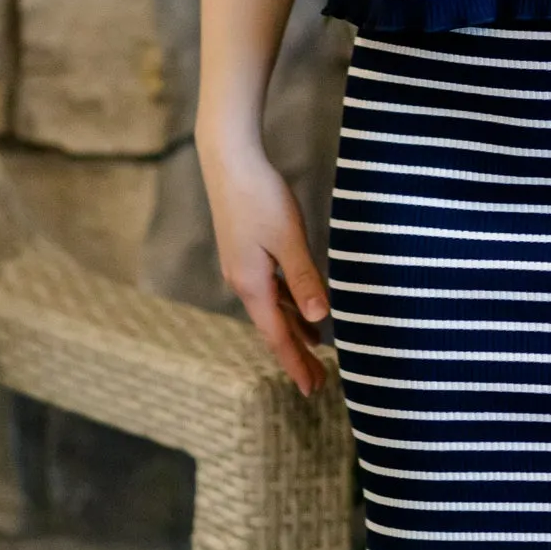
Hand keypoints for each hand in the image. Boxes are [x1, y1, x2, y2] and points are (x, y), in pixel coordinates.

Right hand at [198, 135, 329, 394]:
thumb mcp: (288, 238)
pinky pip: (270, 288)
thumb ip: (303, 279)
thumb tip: (322, 318)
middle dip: (296, 353)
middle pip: (274, 327)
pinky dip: (287, 303)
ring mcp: (242, 266)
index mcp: (252, 285)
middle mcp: (243, 281)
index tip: (312, 389)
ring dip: (293, 328)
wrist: (228, 160)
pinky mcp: (245, 250)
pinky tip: (300, 304)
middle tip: (318, 381)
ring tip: (316, 349)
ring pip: (273, 308)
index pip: (277, 336)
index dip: (296, 363)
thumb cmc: (260, 196)